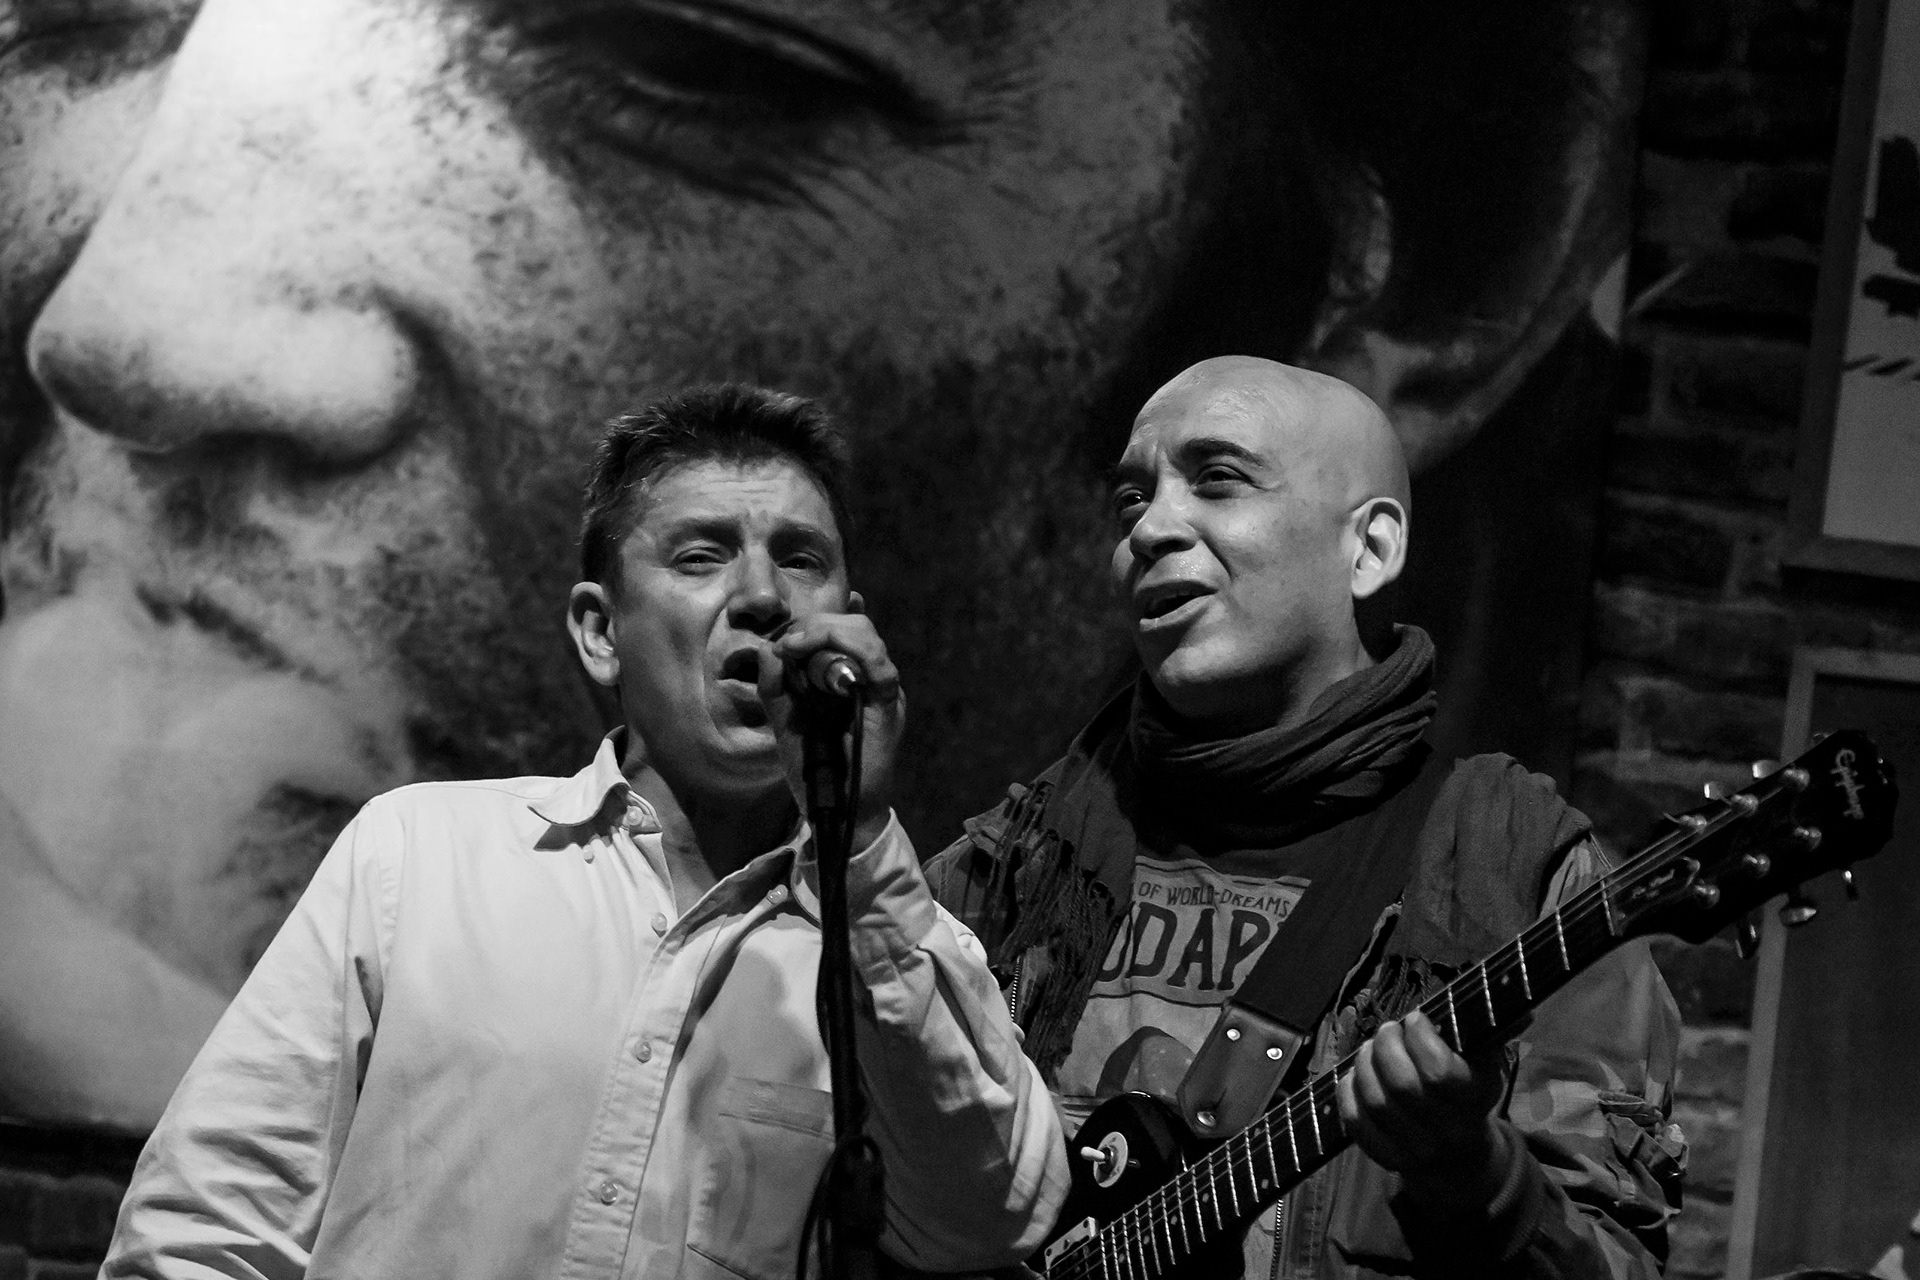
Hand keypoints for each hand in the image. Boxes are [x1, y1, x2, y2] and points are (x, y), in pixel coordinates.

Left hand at [757, 604, 904, 850]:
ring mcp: (882, 688)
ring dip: (826, 632)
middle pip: (854, 624)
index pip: (841, 628)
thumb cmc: (813, 766)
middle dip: (817, 624)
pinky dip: (849, 650)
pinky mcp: (888, 704)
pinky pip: (878, 664)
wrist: (835, 806)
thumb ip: (776, 684)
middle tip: (790, 645)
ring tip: (798, 648)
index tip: (783, 640)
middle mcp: (869, 677)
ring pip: (865, 635)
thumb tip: (770, 646)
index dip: (813, 623)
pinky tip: (818, 657)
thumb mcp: (785, 719)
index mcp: (847, 676)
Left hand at [1335, 1010, 1509, 1202]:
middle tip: (1388, 1030)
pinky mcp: (1387, 1157)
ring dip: (1364, 1064)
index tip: (1416, 1018)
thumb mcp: (1486, 1067)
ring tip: (1370, 1048)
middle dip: (1386, 1045)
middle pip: (1402, 1085)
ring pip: (1376, 1102)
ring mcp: (1416, 1148)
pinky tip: (1355, 1075)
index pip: (1440, 1071)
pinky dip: (1348, 1092)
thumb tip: (1519, 1009)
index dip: (1420, 1038)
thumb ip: (1491, 1035)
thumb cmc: (1468, 1094)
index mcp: (1475, 1101)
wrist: (1460, 1157)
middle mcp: (1447, 1130)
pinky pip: (1356, 1123)